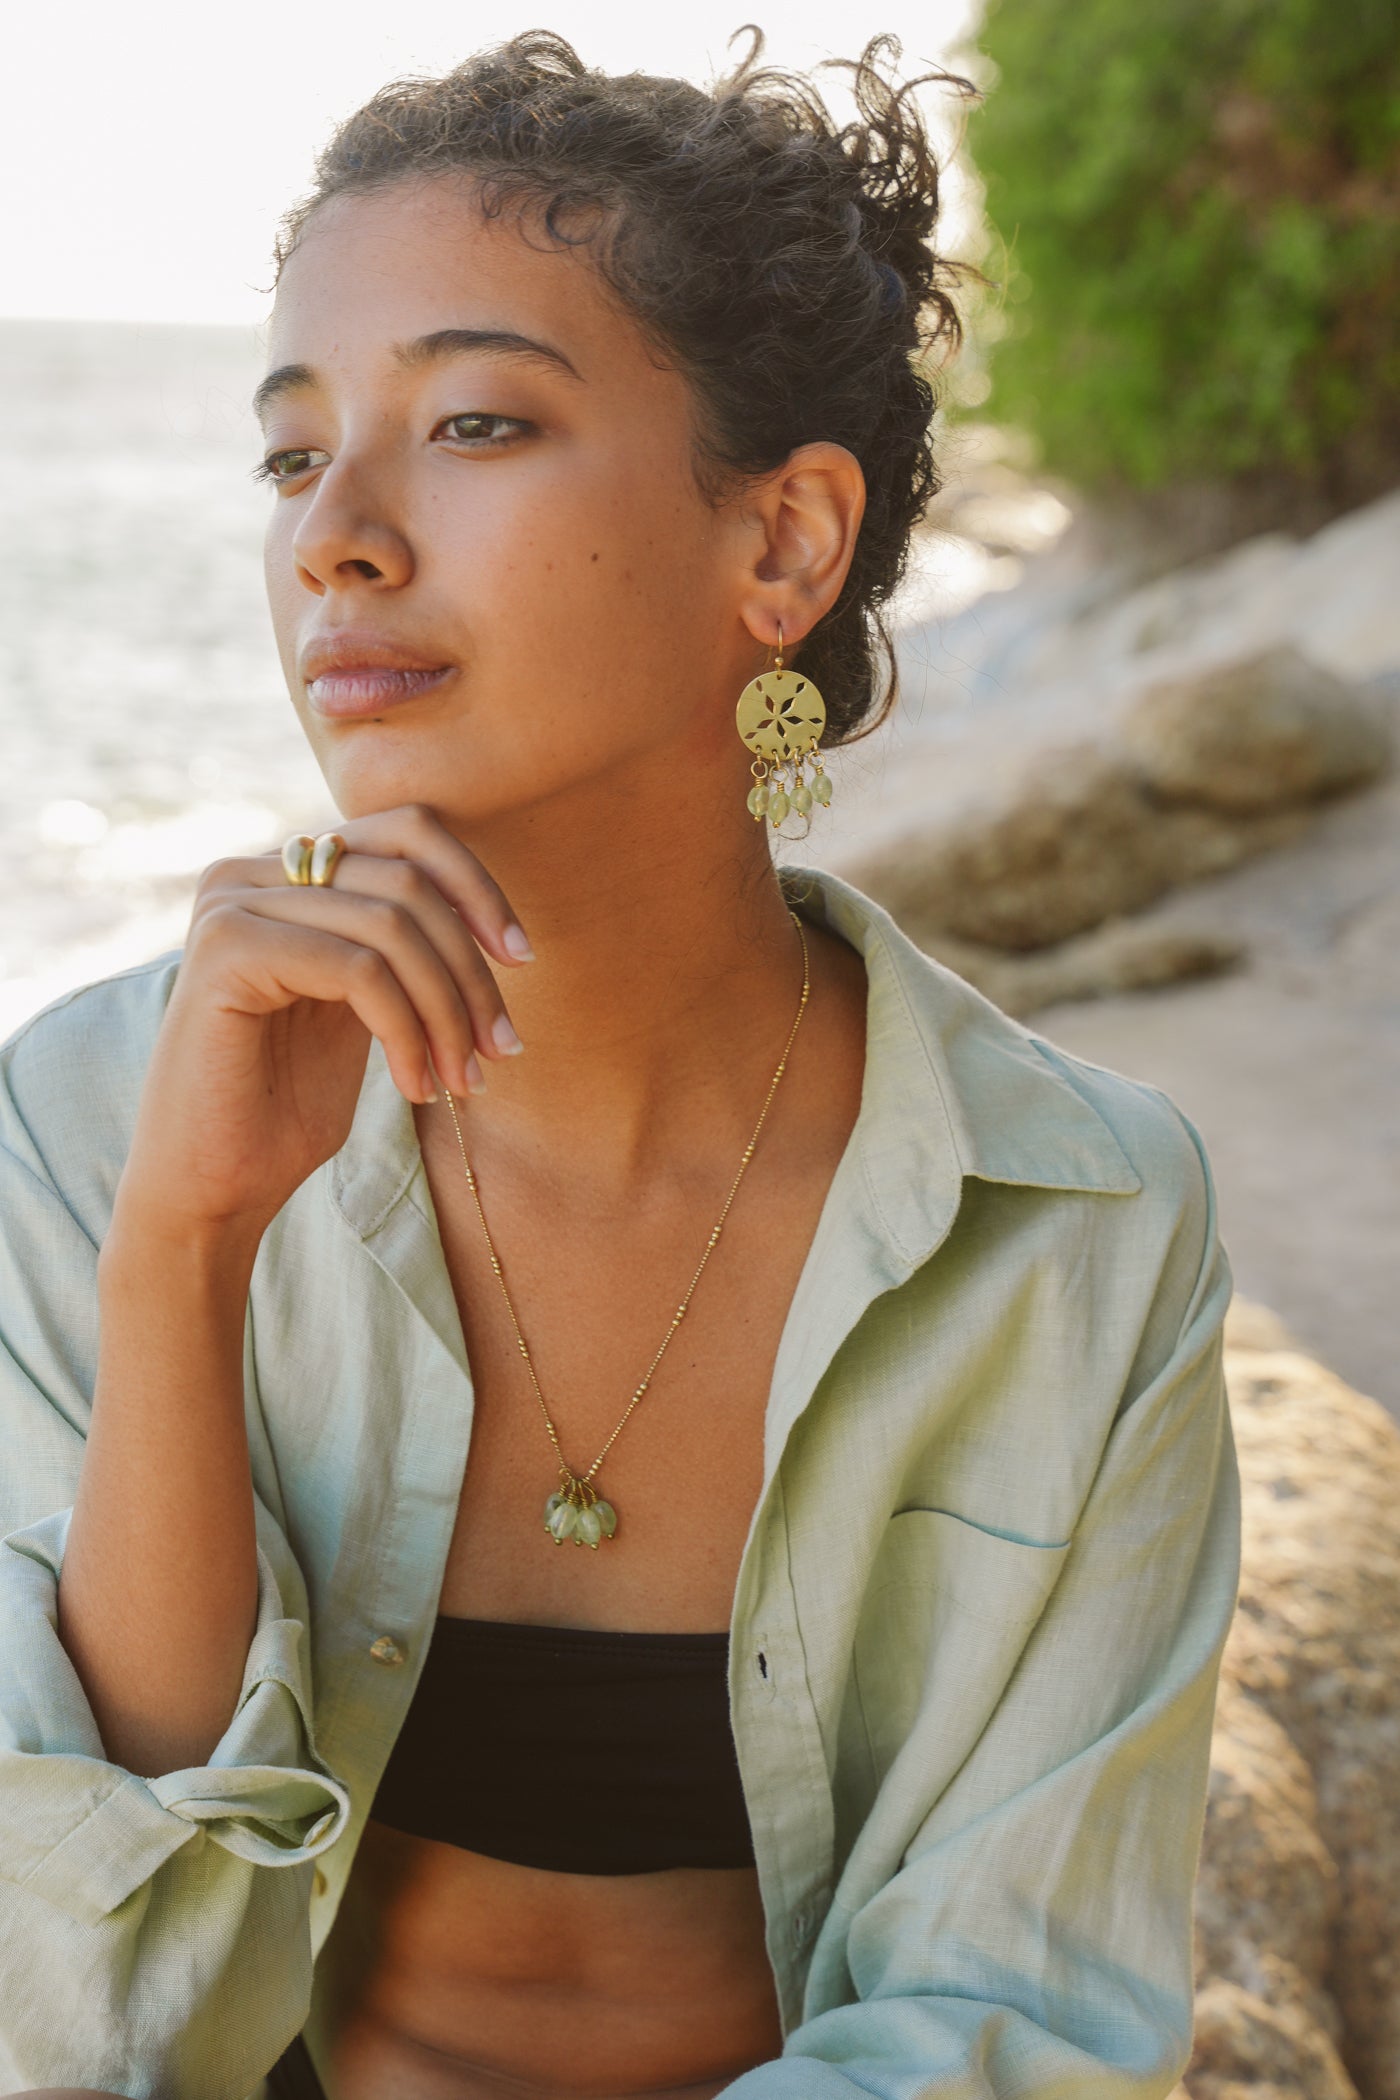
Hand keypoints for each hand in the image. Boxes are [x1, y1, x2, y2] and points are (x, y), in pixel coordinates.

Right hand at [110, 803, 530, 1246]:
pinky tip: (415, 1086)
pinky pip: (359, 969)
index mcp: (284, 875)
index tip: (521, 958)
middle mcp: (250, 872)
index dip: (476, 887)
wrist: (212, 1187)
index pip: (406, 832)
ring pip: (391, 926)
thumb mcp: (362, 1007)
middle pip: (408, 880)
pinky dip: (406, 1030)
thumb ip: (398, 948)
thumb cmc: (286, 1107)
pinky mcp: (227, 949)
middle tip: (502, 1049)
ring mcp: (232, 903)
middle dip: (471, 970)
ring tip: (465, 1080)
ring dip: (448, 1012)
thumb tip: (491, 919)